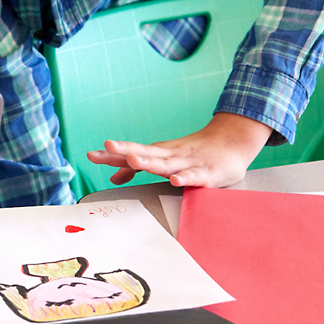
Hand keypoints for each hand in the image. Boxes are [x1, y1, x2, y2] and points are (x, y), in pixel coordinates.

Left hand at [85, 112, 274, 188]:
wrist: (232, 142)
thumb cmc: (194, 153)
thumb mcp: (163, 159)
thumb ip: (138, 169)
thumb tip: (113, 177)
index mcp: (159, 153)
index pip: (131, 152)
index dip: (111, 154)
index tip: (91, 155)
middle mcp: (170, 155)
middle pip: (144, 152)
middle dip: (125, 151)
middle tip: (107, 147)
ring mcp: (188, 163)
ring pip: (166, 164)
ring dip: (149, 162)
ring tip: (133, 159)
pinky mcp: (207, 173)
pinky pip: (194, 177)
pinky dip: (185, 178)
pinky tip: (175, 180)